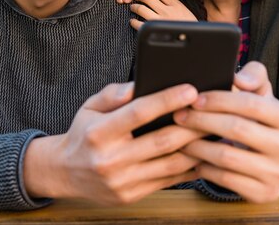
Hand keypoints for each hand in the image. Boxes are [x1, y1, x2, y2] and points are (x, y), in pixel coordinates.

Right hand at [23, 82, 203, 204]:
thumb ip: (114, 93)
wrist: (65, 172)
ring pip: (170, 164)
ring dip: (196, 147)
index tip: (190, 89)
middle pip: (162, 141)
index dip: (167, 100)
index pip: (139, 113)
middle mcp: (110, 160)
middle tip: (212, 111)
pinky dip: (188, 167)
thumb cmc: (84, 133)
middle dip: (192, 124)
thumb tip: (139, 83)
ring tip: (213, 131)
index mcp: (99, 133)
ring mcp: (122, 182)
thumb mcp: (90, 106)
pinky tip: (202, 153)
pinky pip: (168, 181)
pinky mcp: (131, 196)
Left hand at [129, 0, 197, 29]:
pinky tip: (133, 21)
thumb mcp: (185, 12)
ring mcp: (160, 21)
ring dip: (134, 7)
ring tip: (133, 7)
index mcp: (176, 5)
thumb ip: (174, 4)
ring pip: (141, 9)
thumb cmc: (189, 28)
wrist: (194, 44)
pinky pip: (139, 24)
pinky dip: (133, 22)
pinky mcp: (154, 33)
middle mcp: (167, 11)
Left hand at [173, 62, 278, 202]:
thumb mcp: (259, 92)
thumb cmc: (257, 118)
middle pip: (238, 129)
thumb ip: (253, 75)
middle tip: (181, 116)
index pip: (252, 104)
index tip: (195, 99)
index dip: (220, 100)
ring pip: (228, 156)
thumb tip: (240, 80)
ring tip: (181, 138)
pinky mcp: (266, 194)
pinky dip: (205, 168)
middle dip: (203, 121)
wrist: (268, 156)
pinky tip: (195, 159)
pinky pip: (226, 180)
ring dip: (198, 145)